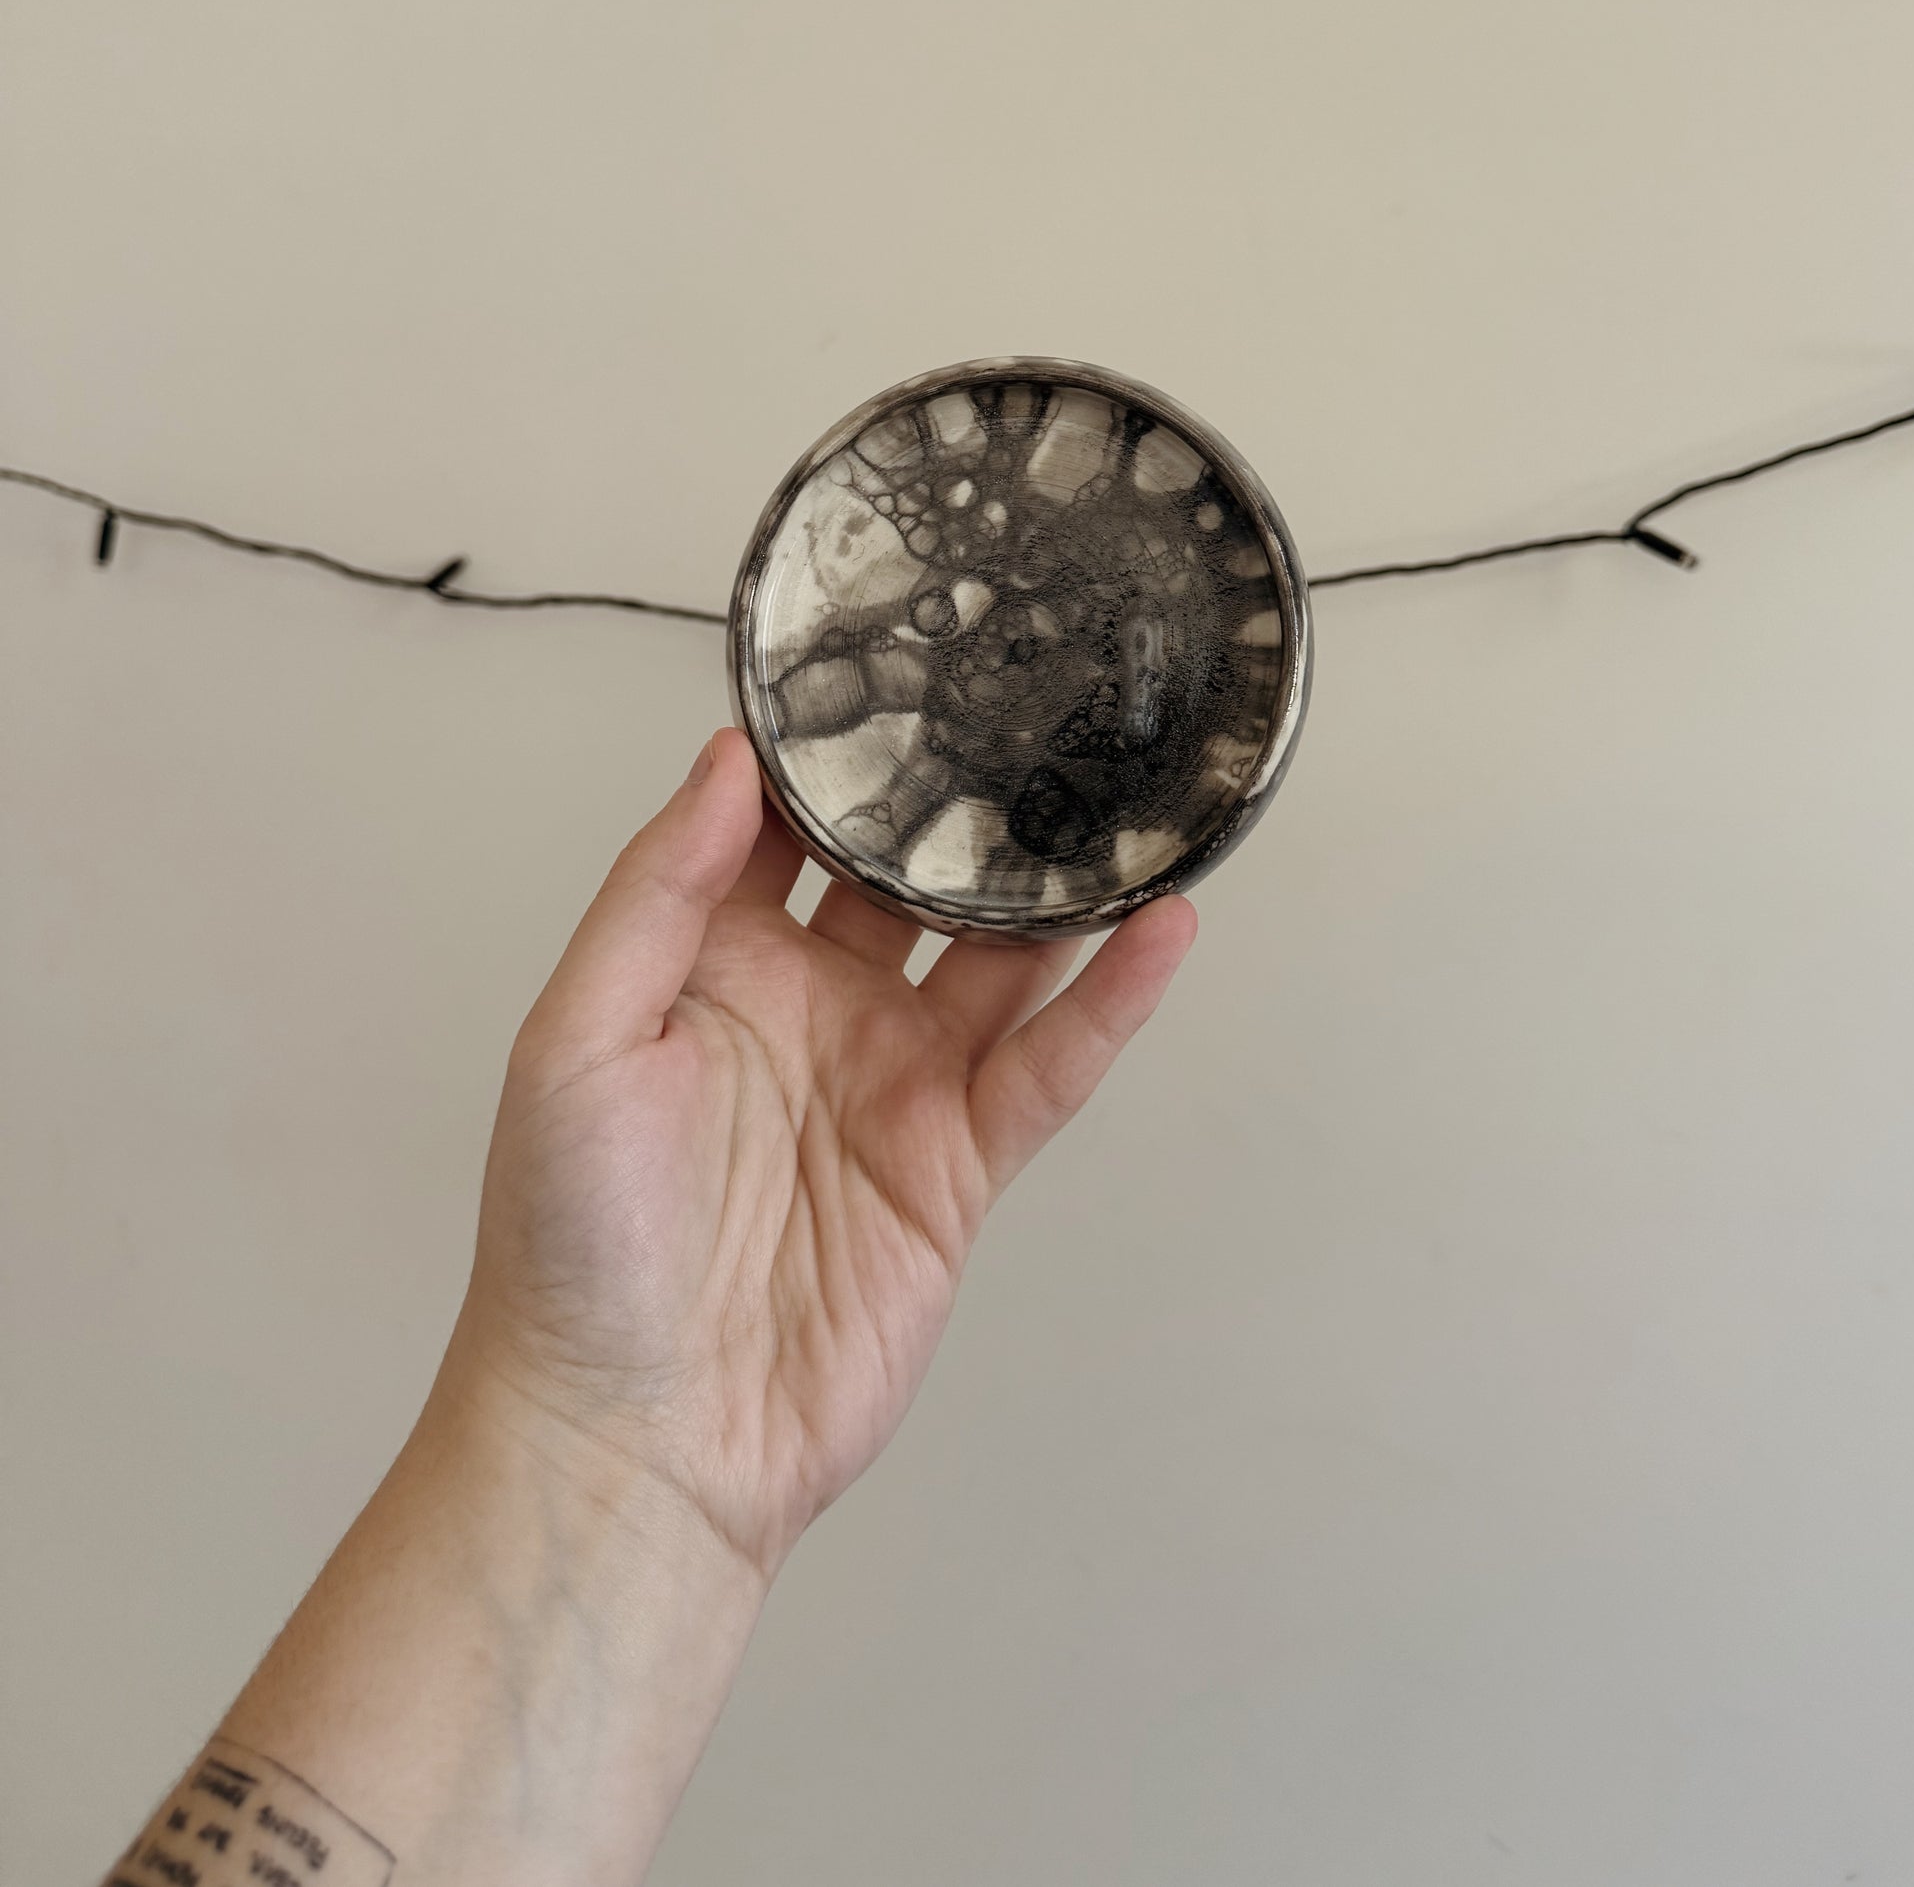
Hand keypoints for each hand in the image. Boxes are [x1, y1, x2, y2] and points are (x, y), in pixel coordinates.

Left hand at [449, 726, 1197, 1583]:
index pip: (777, 827)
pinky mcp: (954, 1165)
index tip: (887, 657)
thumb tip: (721, 760)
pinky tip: (1158, 932)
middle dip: (960, 802)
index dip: (828, 753)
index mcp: (707, 965)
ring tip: (1128, 795)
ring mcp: (888, 1084)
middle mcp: (807, 1008)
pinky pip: (1046, 1066)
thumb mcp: (579, 1039)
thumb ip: (656, 893)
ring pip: (995, 958)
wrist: (637, 1439)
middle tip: (1032, 704)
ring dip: (1056, 887)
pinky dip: (1107, 1002)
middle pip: (906, 879)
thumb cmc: (572, 1249)